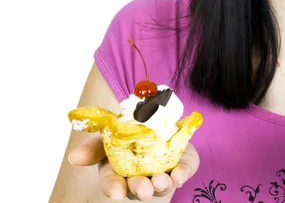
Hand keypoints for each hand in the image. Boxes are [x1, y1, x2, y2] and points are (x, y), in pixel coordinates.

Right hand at [68, 133, 199, 199]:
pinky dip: (182, 173)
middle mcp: (139, 176)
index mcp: (117, 169)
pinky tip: (180, 175)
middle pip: (136, 188)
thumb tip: (74, 157)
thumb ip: (94, 145)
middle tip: (144, 189)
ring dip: (161, 184)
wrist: (158, 118)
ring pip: (160, 184)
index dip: (113, 188)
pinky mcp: (181, 165)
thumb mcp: (109, 133)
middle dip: (139, 189)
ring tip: (162, 181)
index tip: (116, 192)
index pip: (112, 183)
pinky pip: (183, 171)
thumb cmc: (130, 129)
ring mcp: (161, 172)